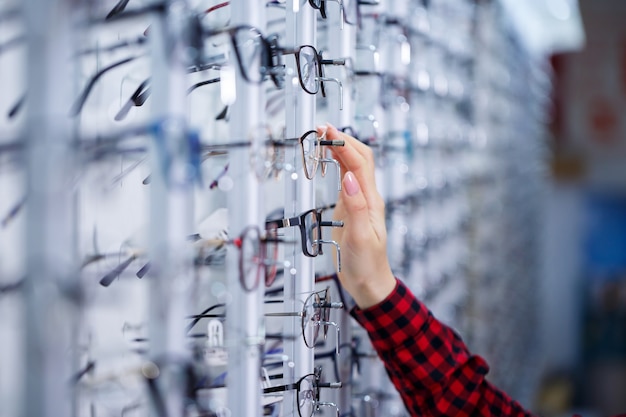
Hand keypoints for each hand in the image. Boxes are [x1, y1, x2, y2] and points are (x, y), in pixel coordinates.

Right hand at [321, 124, 395, 308]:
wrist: (369, 282)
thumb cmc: (366, 264)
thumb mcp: (359, 237)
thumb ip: (355, 207)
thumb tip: (348, 178)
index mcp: (371, 202)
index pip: (359, 164)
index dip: (344, 144)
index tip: (327, 131)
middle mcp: (367, 197)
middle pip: (360, 158)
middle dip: (343, 139)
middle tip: (321, 128)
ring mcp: (360, 201)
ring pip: (353, 166)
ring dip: (340, 148)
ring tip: (322, 136)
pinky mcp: (352, 207)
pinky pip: (346, 179)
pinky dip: (338, 164)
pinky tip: (329, 158)